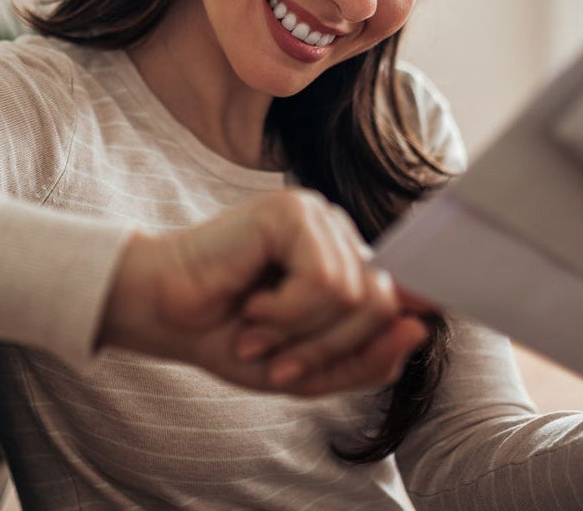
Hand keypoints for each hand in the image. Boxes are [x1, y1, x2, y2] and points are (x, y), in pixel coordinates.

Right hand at [96, 188, 432, 395]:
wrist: (163, 316)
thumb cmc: (227, 336)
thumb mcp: (308, 371)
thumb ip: (368, 360)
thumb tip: (420, 329)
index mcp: (346, 264)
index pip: (403, 295)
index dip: (403, 320)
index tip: (394, 331)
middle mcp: (338, 235)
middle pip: (381, 304)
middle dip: (328, 348)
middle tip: (277, 360)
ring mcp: (316, 217)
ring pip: (354, 296)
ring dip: (299, 333)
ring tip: (256, 332)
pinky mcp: (290, 211)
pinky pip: (323, 280)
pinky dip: (286, 310)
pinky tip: (251, 304)